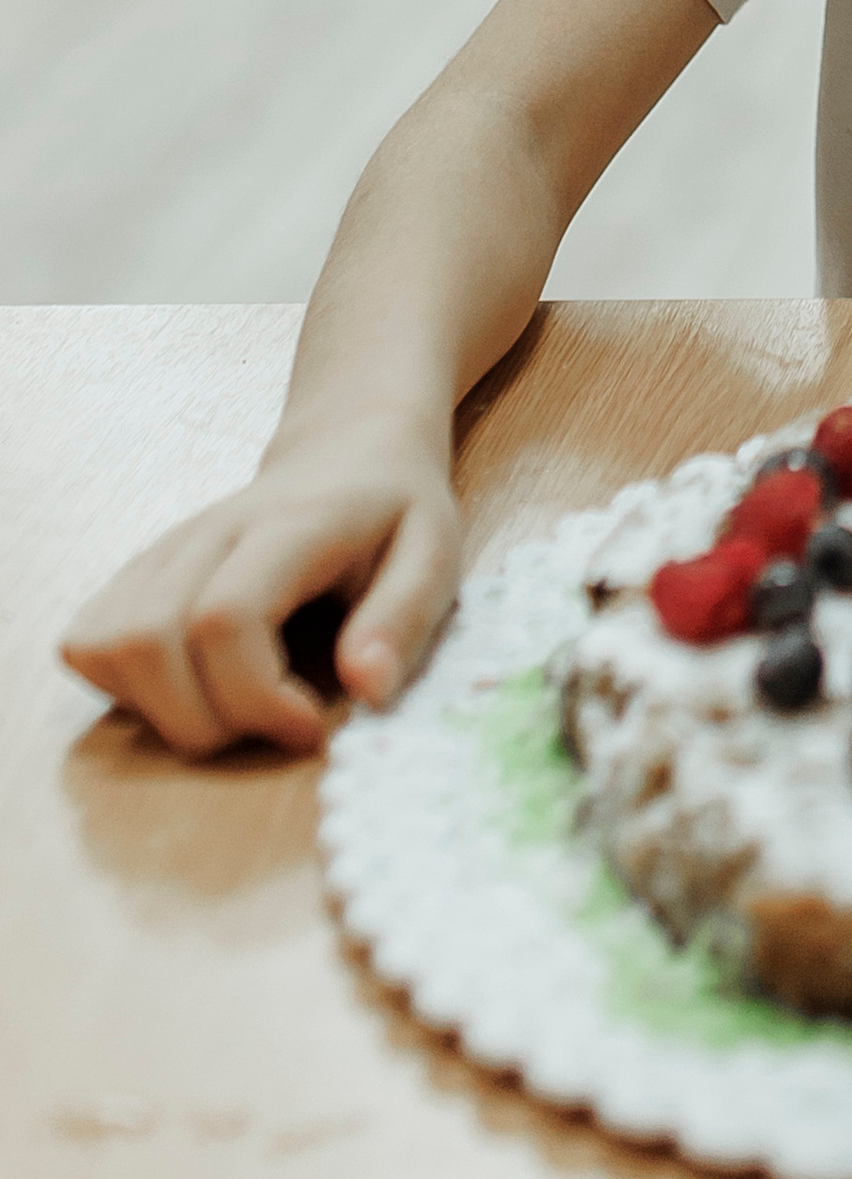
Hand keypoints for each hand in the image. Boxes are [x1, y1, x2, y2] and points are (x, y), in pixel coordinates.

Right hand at [59, 414, 460, 759]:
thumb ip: (404, 618)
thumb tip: (366, 690)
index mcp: (286, 526)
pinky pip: (88, 643)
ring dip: (161, 711)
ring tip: (235, 708)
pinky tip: (193, 688)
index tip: (311, 727)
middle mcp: (207, 533)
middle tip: (275, 723)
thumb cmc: (394, 511)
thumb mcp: (436, 554)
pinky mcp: (137, 574)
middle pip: (148, 642)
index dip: (256, 697)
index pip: (224, 618)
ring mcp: (162, 552)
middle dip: (205, 721)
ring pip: (104, 646)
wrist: (348, 451)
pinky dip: (126, 688)